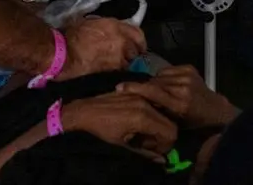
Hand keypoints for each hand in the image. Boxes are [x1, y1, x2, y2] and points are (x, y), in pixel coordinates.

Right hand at [57, 17, 146, 79]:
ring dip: (124, 63)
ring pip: (129, 63)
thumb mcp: (88, 22)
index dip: (139, 40)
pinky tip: (109, 69)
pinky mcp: (112, 71)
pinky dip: (117, 70)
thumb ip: (104, 25)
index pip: (138, 33)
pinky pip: (120, 71)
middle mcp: (121, 41)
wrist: (64, 55)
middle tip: (126, 55)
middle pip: (137, 50)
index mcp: (115, 26)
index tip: (139, 43)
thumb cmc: (70, 37)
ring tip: (114, 63)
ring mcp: (118, 58)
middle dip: (132, 53)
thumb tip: (109, 29)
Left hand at [61, 92, 177, 160]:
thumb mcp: (122, 146)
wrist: (81, 112)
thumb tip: (162, 161)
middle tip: (147, 144)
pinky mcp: (132, 91)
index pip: (170, 131)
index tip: (154, 150)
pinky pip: (149, 103)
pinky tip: (134, 123)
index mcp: (143, 117)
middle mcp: (144, 103)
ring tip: (140, 135)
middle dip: (162, 136)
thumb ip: (144, 153)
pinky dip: (148, 115)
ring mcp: (138, 95)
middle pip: (168, 121)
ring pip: (160, 112)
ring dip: (155, 126)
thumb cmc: (100, 131)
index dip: (166, 144)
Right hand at [116, 65, 236, 127]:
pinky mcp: (189, 68)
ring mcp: (187, 76)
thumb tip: (138, 101)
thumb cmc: (192, 122)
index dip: (135, 88)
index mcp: (179, 104)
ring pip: (160, 75)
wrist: (215, 110)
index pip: (152, 92)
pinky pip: (168, 70)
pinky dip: (164, 76)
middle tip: (137, 92)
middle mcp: (183, 88)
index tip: (121, 87)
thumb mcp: (174, 122)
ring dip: (155, 82)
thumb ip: (157, 111)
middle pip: (154, 82)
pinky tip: (167, 84)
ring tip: (156, 90)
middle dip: (145, 87)